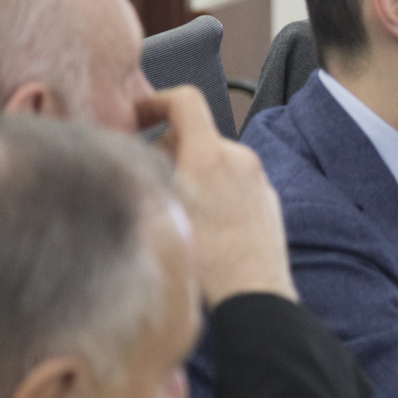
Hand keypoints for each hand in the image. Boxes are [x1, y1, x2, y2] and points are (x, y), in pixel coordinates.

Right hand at [140, 88, 296, 306]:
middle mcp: (240, 159)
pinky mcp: (268, 200)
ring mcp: (258, 179)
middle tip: (150, 179)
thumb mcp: (159, 215)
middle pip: (196, 134)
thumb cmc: (207, 265)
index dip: (156, 101)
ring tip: (177, 209)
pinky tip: (204, 225)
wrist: (255, 297)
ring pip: (214, 161)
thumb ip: (143, 177)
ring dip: (192, 172)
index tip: (138, 116)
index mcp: (211, 155)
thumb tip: (129, 160)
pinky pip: (234, 183)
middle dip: (169, 148)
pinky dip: (215, 190)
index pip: (185, 101)